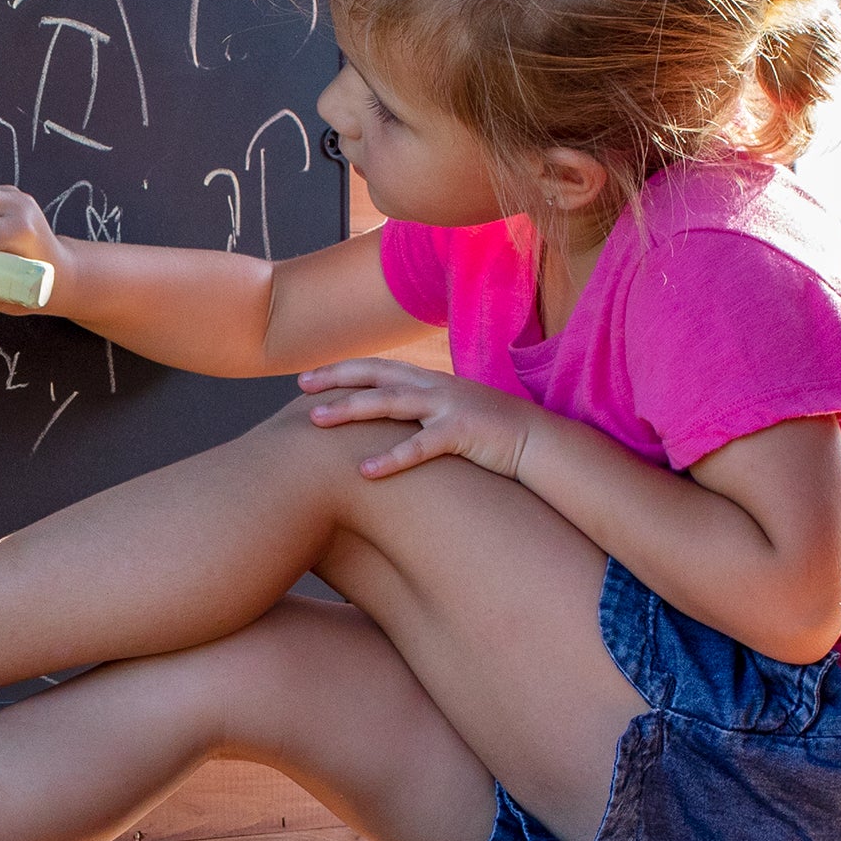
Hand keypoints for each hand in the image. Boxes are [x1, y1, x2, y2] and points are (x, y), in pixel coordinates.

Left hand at [294, 359, 539, 480]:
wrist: (539, 442)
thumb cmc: (489, 435)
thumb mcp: (449, 416)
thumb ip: (419, 414)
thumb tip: (387, 424)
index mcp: (430, 382)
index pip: (377, 368)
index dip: (342, 370)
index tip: (308, 378)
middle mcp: (435, 387)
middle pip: (376, 376)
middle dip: (336, 378)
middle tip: (300, 386)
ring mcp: (449, 407)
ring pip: (390, 402)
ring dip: (350, 409)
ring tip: (315, 420)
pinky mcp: (463, 433)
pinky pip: (420, 446)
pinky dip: (391, 458)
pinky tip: (365, 471)